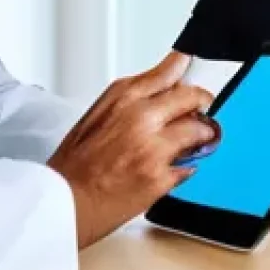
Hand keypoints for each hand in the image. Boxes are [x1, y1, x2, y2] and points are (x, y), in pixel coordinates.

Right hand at [47, 52, 215, 247]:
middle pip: (191, 97)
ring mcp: (154, 147)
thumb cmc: (75, 164)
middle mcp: (142, 118)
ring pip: (199, 131)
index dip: (185, 70)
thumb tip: (158, 90)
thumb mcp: (96, 115)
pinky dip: (185, 166)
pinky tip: (172, 166)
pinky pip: (190, 166)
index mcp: (124, 98)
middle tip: (204, 107)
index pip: (168, 72)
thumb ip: (131, 99)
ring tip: (195, 140)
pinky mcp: (162, 176)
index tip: (192, 68)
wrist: (65, 201)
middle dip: (202, 102)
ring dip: (201, 136)